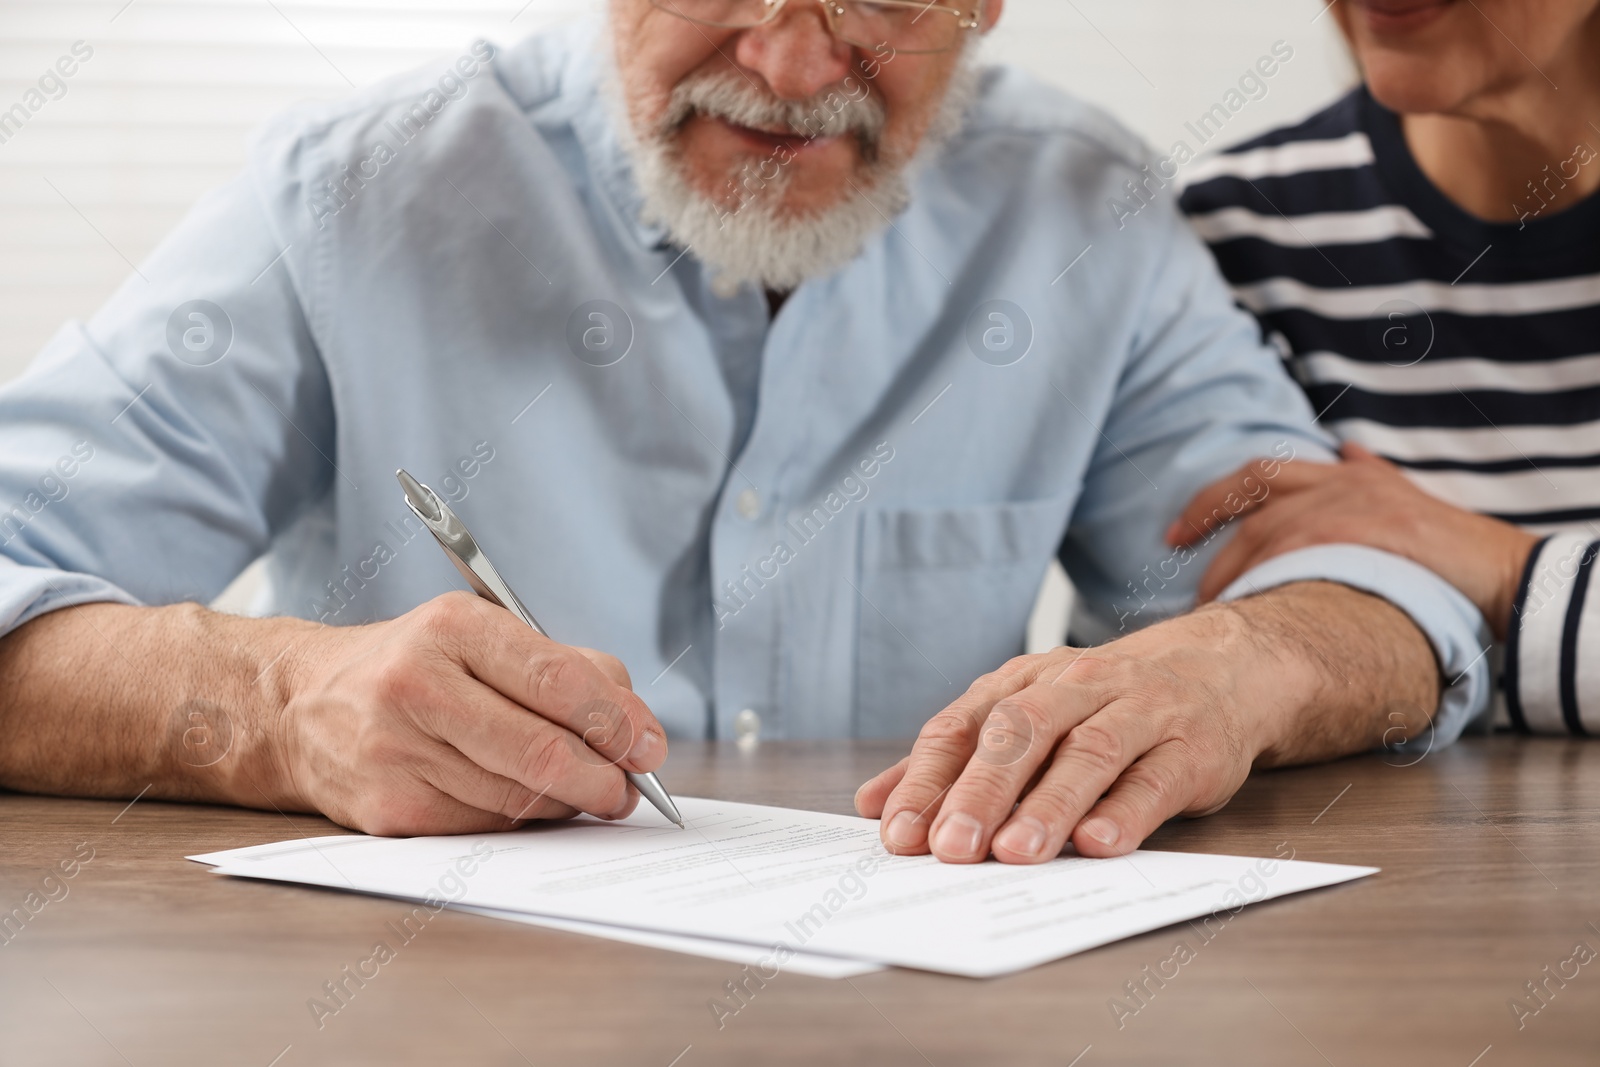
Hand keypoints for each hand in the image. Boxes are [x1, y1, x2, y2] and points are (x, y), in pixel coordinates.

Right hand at [275, 592, 666, 835]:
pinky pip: (484, 826)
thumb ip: (568, 668)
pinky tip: (529, 802)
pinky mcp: (388, 809)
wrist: (299, 707)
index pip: (556, 679)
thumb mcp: (483, 636)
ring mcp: (396, 751)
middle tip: (630, 789)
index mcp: (453, 627)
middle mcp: (417, 685)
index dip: (616, 721)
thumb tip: (638, 728)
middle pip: (541, 750)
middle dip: (604, 778)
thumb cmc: (416, 665)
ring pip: (518, 797)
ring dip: (568, 803)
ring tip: (586, 792)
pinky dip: (522, 820)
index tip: (650, 747)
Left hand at [854, 606, 1282, 862]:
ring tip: (1017, 853)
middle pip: (1021, 734)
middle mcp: (1077, 688)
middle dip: (980, 792)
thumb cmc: (1104, 703)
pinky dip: (1125, 812)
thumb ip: (953, 760)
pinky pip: (1155, 778)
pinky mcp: (1192, 747)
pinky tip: (1098, 845)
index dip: (928, 780)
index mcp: (1024, 683)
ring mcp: (1139, 712)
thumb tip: (873, 804)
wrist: (1220, 668)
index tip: (898, 833)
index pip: (964, 727)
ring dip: (1049, 805)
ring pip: (1088, 753)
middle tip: (950, 849)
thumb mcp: (1026, 713)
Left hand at [1169, 443, 1537, 638]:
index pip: (1259, 475)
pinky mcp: (1356, 534)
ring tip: (1211, 609)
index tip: (1175, 532)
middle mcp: (1340, 483)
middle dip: (1208, 533)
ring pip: (1264, 533)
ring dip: (1231, 572)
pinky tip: (1244, 609)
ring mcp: (1347, 507)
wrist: (1500, 571)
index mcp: (1344, 475)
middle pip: (1251, 498)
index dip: (1211, 501)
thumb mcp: (1405, 494)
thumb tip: (1349, 450)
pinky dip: (1260, 580)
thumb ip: (1370, 474)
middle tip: (1182, 572)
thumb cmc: (1449, 543)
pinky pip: (1290, 555)